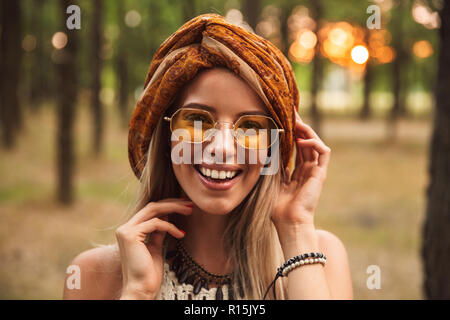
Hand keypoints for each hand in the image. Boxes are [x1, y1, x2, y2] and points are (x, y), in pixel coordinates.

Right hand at [115, 198, 192, 298]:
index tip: (184, 204)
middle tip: (190, 204)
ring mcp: (126, 231)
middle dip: (172, 203)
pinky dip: (170, 226)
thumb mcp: (155, 247)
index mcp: (129, 230)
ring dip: (174, 208)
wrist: (141, 289)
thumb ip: (158, 232)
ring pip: (153, 210)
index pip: (149, 210)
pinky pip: (156, 223)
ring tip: (190, 211)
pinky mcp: (131, 235)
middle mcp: (124, 228)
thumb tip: (166, 218)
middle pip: (152, 206)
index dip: (167, 205)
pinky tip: (181, 234)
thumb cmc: (149, 273)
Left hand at [272, 112, 330, 226]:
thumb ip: (273, 167)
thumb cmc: (278, 207)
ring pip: (315, 143)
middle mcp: (308, 170)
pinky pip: (323, 152)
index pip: (296, 147)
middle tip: (290, 113)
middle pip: (306, 142)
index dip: (291, 134)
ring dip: (306, 130)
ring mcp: (315, 171)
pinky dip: (314, 143)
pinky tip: (301, 140)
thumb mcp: (271, 181)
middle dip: (299, 127)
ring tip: (296, 121)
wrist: (288, 221)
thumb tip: (267, 151)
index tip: (282, 120)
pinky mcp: (321, 173)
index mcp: (297, 172)